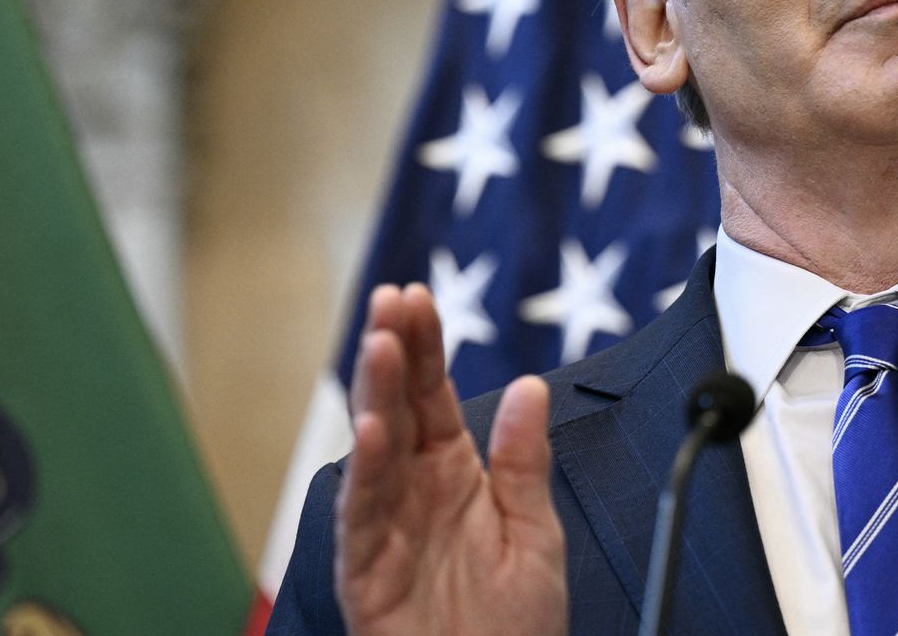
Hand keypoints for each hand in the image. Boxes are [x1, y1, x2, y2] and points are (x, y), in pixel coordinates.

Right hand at [336, 283, 567, 634]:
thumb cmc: (515, 627)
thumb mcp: (536, 534)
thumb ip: (524, 461)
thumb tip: (528, 386)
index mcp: (454, 474)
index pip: (432, 395)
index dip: (424, 346)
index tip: (416, 295)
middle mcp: (413, 493)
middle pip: (395, 409)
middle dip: (392, 353)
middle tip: (390, 300)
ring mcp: (385, 529)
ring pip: (373, 451)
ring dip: (375, 397)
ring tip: (382, 346)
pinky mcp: (366, 573)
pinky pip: (361, 517)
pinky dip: (364, 474)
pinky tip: (372, 431)